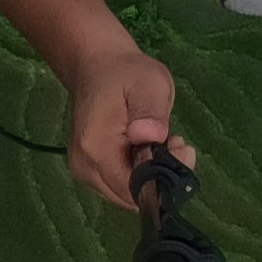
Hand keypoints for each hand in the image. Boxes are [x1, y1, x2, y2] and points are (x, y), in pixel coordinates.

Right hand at [64, 38, 188, 205]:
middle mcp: (85, 168)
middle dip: (159, 177)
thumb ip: (150, 111)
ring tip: (163, 140)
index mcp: (96, 150)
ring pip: (127, 193)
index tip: (177, 147)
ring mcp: (84, 171)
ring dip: (151, 174)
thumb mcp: (148, 83)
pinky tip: (148, 147)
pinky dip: (139, 171)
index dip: (162, 178)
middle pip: (130, 196)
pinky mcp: (90, 170)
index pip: (133, 189)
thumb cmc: (125, 73)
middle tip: (174, 141)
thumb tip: (151, 135)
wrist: (97, 65)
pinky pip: (121, 183)